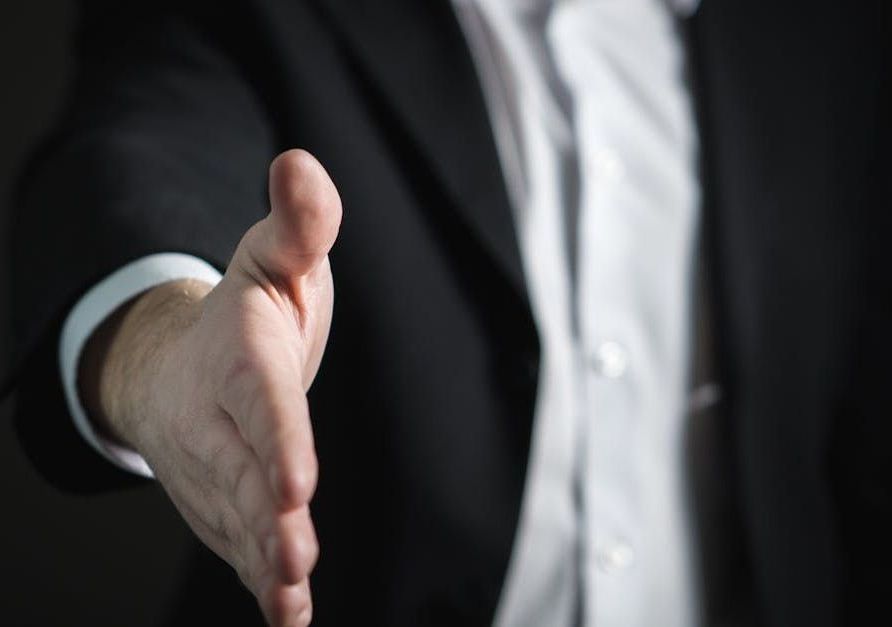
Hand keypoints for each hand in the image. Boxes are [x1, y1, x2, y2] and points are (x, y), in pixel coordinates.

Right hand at [81, 149, 340, 625]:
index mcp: (240, 357)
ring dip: (263, 561)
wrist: (184, 361)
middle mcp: (220, 419)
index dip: (279, 440)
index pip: (261, 402)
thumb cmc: (248, 310)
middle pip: (244, 471)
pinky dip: (259, 579)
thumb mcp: (276, 257)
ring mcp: (216, 466)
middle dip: (265, 518)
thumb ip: (298, 222)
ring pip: (238, 518)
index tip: (296, 483)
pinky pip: (237, 542)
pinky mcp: (223, 500)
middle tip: (293, 557)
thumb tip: (301, 162)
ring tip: (288, 598)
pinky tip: (287, 615)